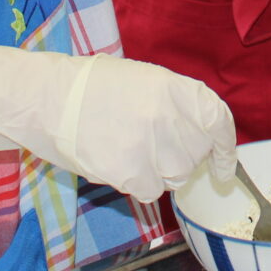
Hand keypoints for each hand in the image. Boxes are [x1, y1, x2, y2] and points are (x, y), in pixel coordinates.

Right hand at [0, 45, 236, 199]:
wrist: (46, 98)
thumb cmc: (91, 87)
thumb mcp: (143, 79)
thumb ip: (175, 104)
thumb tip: (196, 135)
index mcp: (175, 87)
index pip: (217, 121)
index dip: (225, 149)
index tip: (225, 168)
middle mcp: (169, 116)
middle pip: (195, 155)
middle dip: (180, 156)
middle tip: (150, 143)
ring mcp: (151, 145)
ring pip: (174, 176)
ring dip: (157, 170)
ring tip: (127, 146)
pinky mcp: (130, 171)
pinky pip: (149, 191)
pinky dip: (136, 183)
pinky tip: (115, 160)